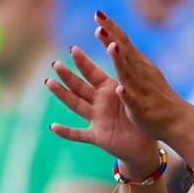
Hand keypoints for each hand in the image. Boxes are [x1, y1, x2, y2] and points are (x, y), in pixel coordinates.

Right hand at [46, 46, 157, 172]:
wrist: (145, 144)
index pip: (94, 74)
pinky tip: (52, 126)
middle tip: (55, 63)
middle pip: (80, 87)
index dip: (83, 62)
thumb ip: (128, 82)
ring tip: (48, 82)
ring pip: (76, 105)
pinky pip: (78, 134)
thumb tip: (128, 60)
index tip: (72, 48)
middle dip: (68, 75)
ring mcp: (96, 120)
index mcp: (110, 91)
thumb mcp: (135, 95)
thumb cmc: (141, 116)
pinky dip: (66, 131)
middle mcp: (99, 103)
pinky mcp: (97, 136)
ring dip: (62, 95)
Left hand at [91, 11, 187, 140]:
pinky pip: (133, 100)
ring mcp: (142, 89)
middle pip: (124, 51)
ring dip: (120, 60)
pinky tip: (121, 89)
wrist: (178, 120)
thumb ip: (130, 60)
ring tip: (112, 47)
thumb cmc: (159, 97)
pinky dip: (127, 95)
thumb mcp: (144, 74)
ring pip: (128, 72)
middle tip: (99, 19)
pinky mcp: (141, 108)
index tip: (98, 13)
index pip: (123, 42)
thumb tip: (118, 42)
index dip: (111, 28)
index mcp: (139, 65)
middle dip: (112, 35)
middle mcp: (141, 73)